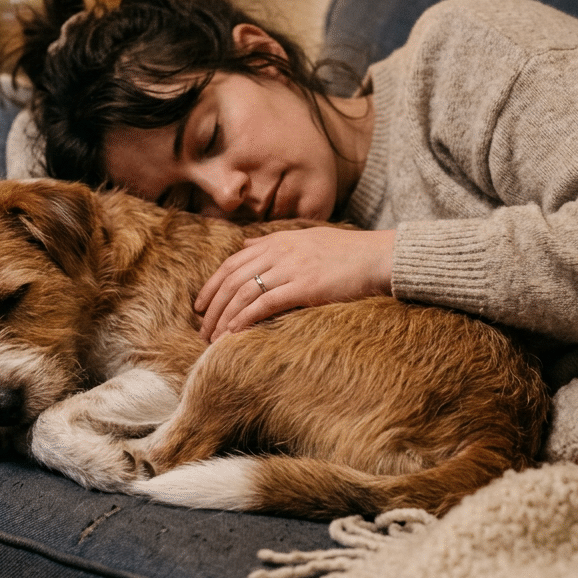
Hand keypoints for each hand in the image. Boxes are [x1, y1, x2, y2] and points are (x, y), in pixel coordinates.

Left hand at [195, 228, 394, 341]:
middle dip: (212, 307)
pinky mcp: (304, 287)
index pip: (232, 263)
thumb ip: (272, 242)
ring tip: (213, 339)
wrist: (377, 256)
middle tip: (202, 330)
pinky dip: (244, 320)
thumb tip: (245, 246)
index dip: (211, 285)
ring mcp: (290, 268)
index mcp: (276, 241)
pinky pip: (264, 304)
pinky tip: (234, 334)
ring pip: (243, 293)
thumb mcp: (305, 238)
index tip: (200, 306)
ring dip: (224, 318)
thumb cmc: (345, 252)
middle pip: (232, 280)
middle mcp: (278, 252)